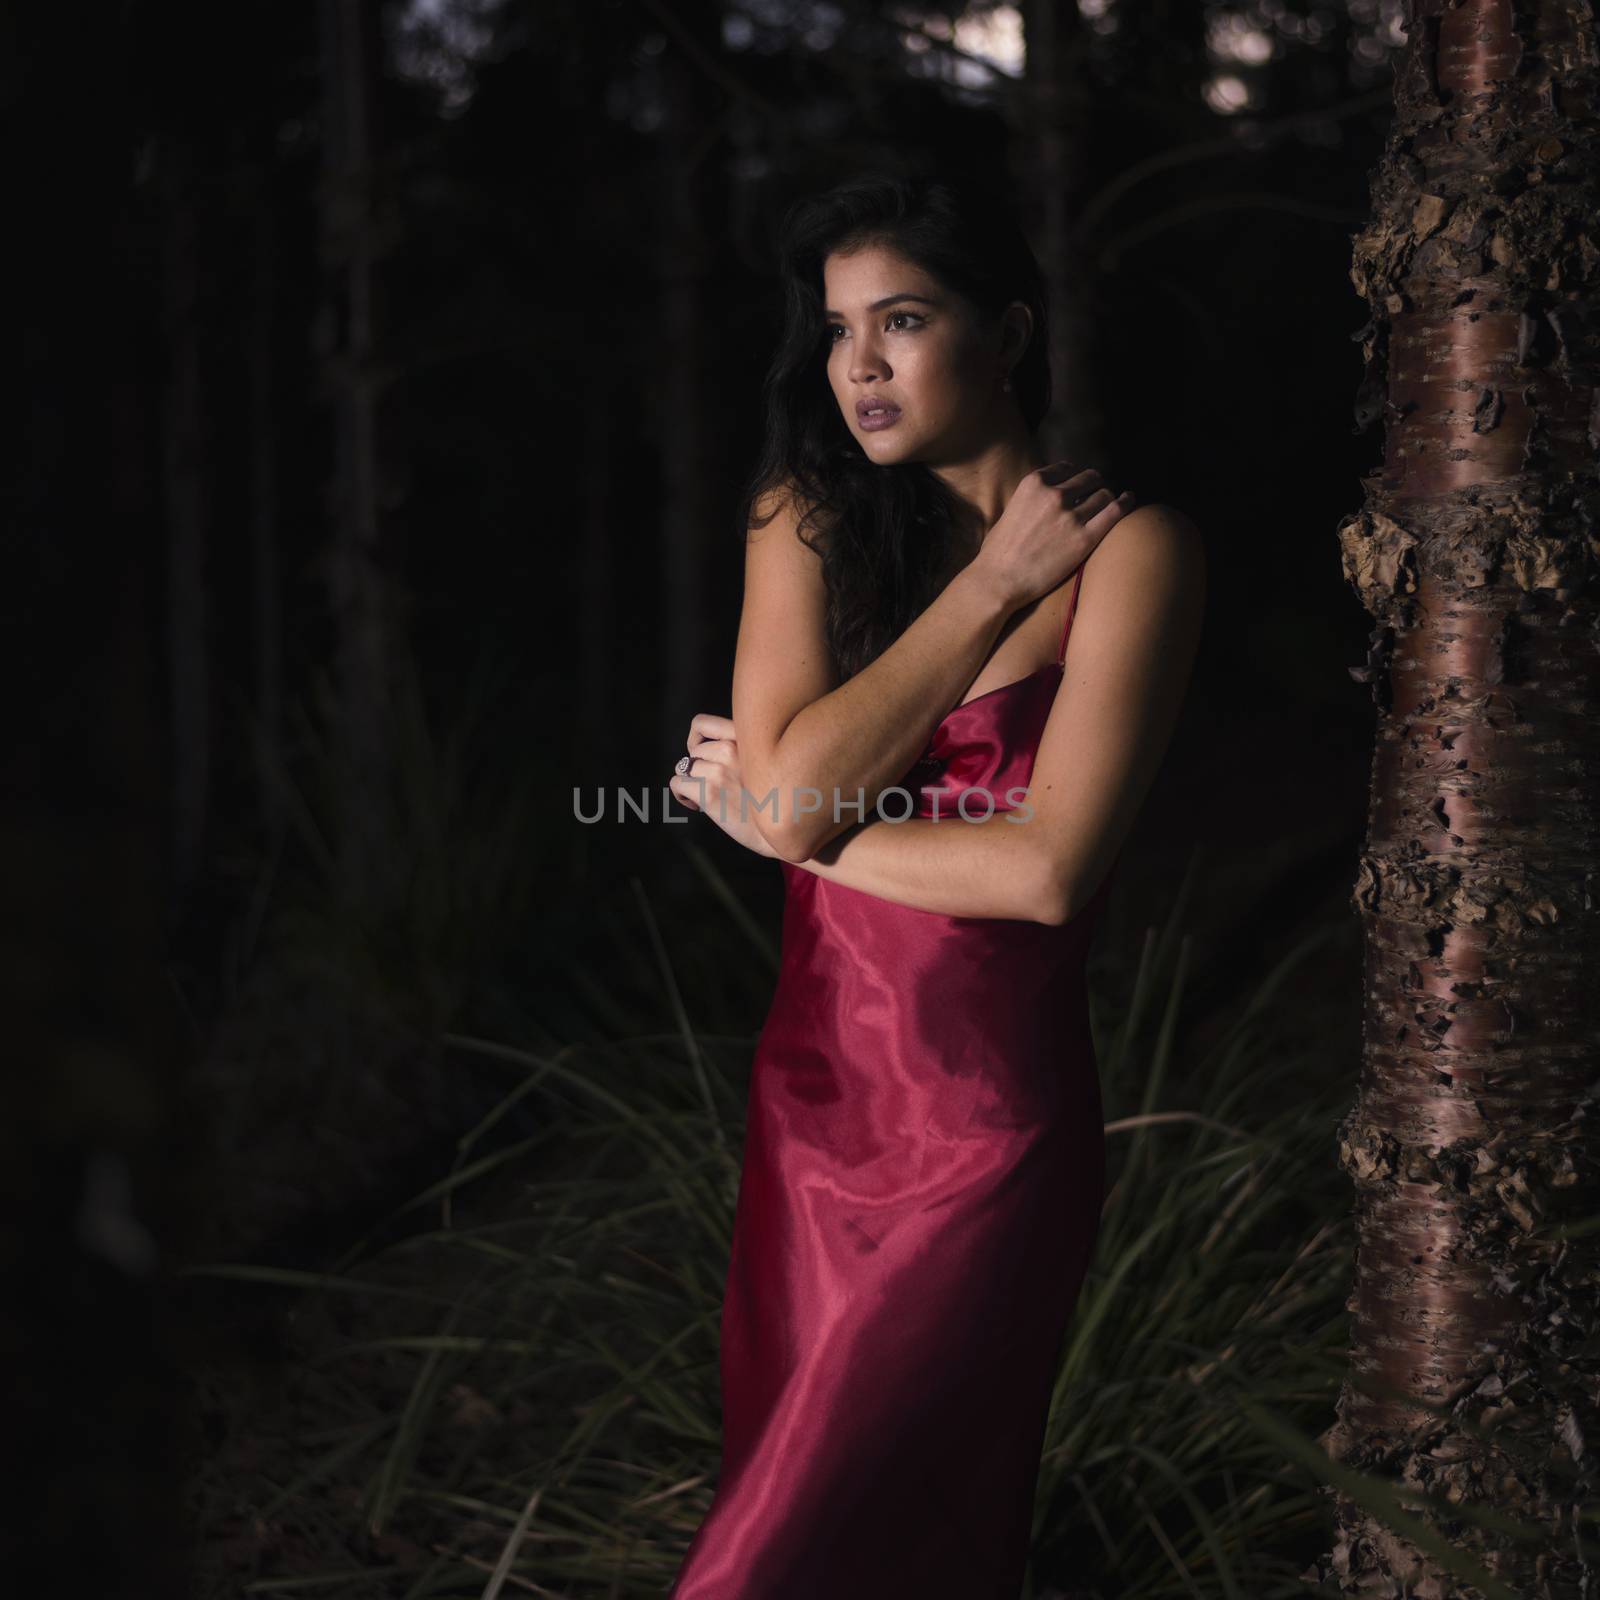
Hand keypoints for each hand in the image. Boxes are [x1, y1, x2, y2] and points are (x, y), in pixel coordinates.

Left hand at [668, 713, 779, 857]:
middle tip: (714, 784)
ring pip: (684, 768)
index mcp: (745, 738)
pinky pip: (677, 784)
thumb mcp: (765, 760)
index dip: (695, 739)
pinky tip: (696, 805)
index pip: (701, 723)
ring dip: (692, 782)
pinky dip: (682, 795)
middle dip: (700, 767)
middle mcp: (731, 749)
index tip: (700, 752)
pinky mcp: (708, 793)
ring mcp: (718, 770)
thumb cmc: (777, 799)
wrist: (784, 830)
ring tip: (708, 796)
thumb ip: (743, 749)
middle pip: (694, 751)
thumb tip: (710, 753)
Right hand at [972, 462, 1136, 610]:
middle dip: (1094, 485)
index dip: (1075, 476)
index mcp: (1034, 483)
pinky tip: (1130, 499)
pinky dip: (1126, 503)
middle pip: (1089, 478)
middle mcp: (1054, 494)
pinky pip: (1115, 512)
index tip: (1079, 484)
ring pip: (1104, 494)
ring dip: (1106, 498)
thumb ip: (1031, 499)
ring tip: (1108, 506)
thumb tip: (1044, 500)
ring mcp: (1071, 515)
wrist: (998, 581)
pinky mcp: (1085, 538)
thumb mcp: (1010, 511)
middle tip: (1096, 494)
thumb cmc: (997, 553)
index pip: (1066, 468)